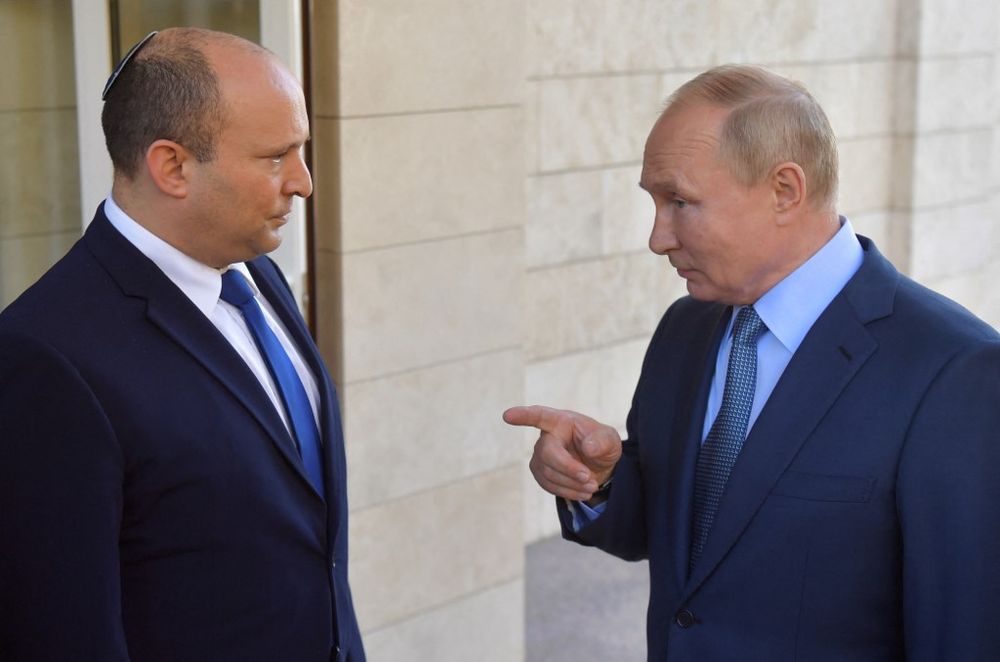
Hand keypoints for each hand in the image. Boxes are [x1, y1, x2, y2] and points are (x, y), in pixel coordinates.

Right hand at [503, 405, 621, 500]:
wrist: (598, 465)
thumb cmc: (601, 445)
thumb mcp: (610, 440)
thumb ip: (603, 441)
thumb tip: (588, 448)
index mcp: (561, 421)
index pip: (540, 416)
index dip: (523, 416)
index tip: (507, 415)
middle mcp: (546, 436)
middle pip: (547, 453)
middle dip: (569, 469)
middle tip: (591, 480)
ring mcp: (540, 455)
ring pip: (548, 473)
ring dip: (572, 484)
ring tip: (592, 486)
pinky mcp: (540, 471)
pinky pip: (548, 485)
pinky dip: (568, 491)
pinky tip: (582, 492)